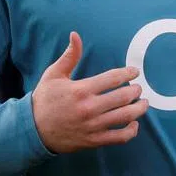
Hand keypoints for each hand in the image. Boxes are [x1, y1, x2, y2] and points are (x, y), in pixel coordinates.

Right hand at [31, 32, 148, 153]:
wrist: (32, 130)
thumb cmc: (44, 100)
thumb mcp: (53, 75)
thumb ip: (69, 56)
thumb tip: (75, 35)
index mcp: (81, 90)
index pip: (113, 78)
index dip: (128, 73)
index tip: (135, 72)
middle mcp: (89, 108)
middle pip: (123, 97)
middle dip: (136, 90)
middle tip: (138, 88)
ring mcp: (93, 126)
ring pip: (125, 116)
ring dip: (139, 109)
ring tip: (143, 103)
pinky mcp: (94, 140)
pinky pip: (119, 137)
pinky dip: (131, 131)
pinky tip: (134, 124)